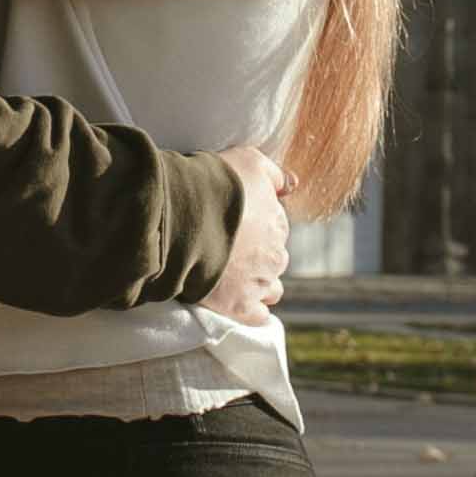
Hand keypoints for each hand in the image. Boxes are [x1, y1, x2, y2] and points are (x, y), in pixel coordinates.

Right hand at [197, 145, 294, 327]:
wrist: (182, 215)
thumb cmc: (214, 183)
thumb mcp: (249, 161)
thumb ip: (275, 175)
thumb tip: (293, 185)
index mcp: (279, 224)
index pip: (275, 229)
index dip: (254, 226)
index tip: (234, 224)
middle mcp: (276, 256)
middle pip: (274, 259)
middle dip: (257, 256)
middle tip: (228, 248)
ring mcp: (259, 283)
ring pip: (270, 288)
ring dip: (256, 283)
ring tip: (230, 275)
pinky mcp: (239, 307)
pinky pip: (257, 316)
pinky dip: (250, 310)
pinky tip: (236, 300)